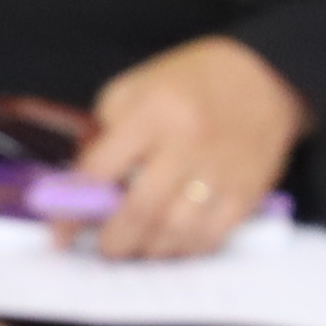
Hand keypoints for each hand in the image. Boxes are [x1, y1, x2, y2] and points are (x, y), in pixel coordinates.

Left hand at [73, 37, 311, 262]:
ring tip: (134, 248)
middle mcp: (188, 142)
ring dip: (147, 250)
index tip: (59, 231)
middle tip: (102, 246)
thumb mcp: (136, 86)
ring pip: (177, 230)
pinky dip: (184, 250)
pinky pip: (212, 235)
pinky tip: (170, 246)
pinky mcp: (248, 190)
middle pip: (141, 209)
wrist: (266, 75)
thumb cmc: (191, 80)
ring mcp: (221, 170)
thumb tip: (83, 182)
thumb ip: (105, 131)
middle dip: (113, 240)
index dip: (73, 208)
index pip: (101, 169)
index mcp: (153, 112)